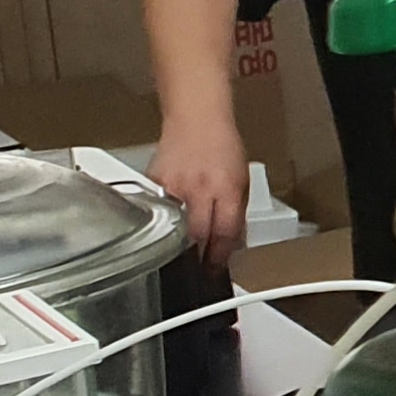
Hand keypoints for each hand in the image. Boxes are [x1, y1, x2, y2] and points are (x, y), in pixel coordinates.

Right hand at [149, 111, 251, 267]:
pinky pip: (156, 213)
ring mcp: (173, 187)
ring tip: (179, 263)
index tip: (216, 270)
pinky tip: (163, 237)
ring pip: (173, 229)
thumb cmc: (223, 148)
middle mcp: (200, 188)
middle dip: (197, 260)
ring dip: (177, 248)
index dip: (219, 256)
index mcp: (227, 188)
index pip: (224, 232)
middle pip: (197, 235)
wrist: (197, 120)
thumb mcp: (242, 180)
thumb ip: (237, 212)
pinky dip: (160, 227)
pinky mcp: (153, 185)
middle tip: (197, 275)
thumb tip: (233, 243)